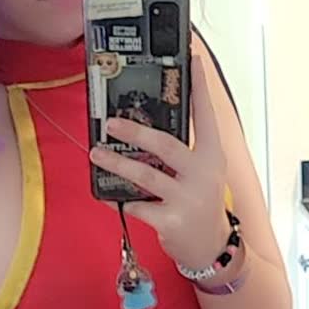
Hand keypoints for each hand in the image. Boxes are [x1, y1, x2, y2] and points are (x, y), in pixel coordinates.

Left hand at [90, 53, 229, 273]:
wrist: (210, 247)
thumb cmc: (200, 203)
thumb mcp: (202, 173)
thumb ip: (184, 151)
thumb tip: (148, 126)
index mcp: (212, 156)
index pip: (206, 116)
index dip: (199, 88)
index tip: (193, 61)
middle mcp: (202, 174)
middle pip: (165, 145)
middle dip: (135, 131)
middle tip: (111, 122)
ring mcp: (187, 198)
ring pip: (144, 174)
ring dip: (116, 162)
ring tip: (96, 154)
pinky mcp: (171, 221)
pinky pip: (137, 205)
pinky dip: (121, 199)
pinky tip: (110, 195)